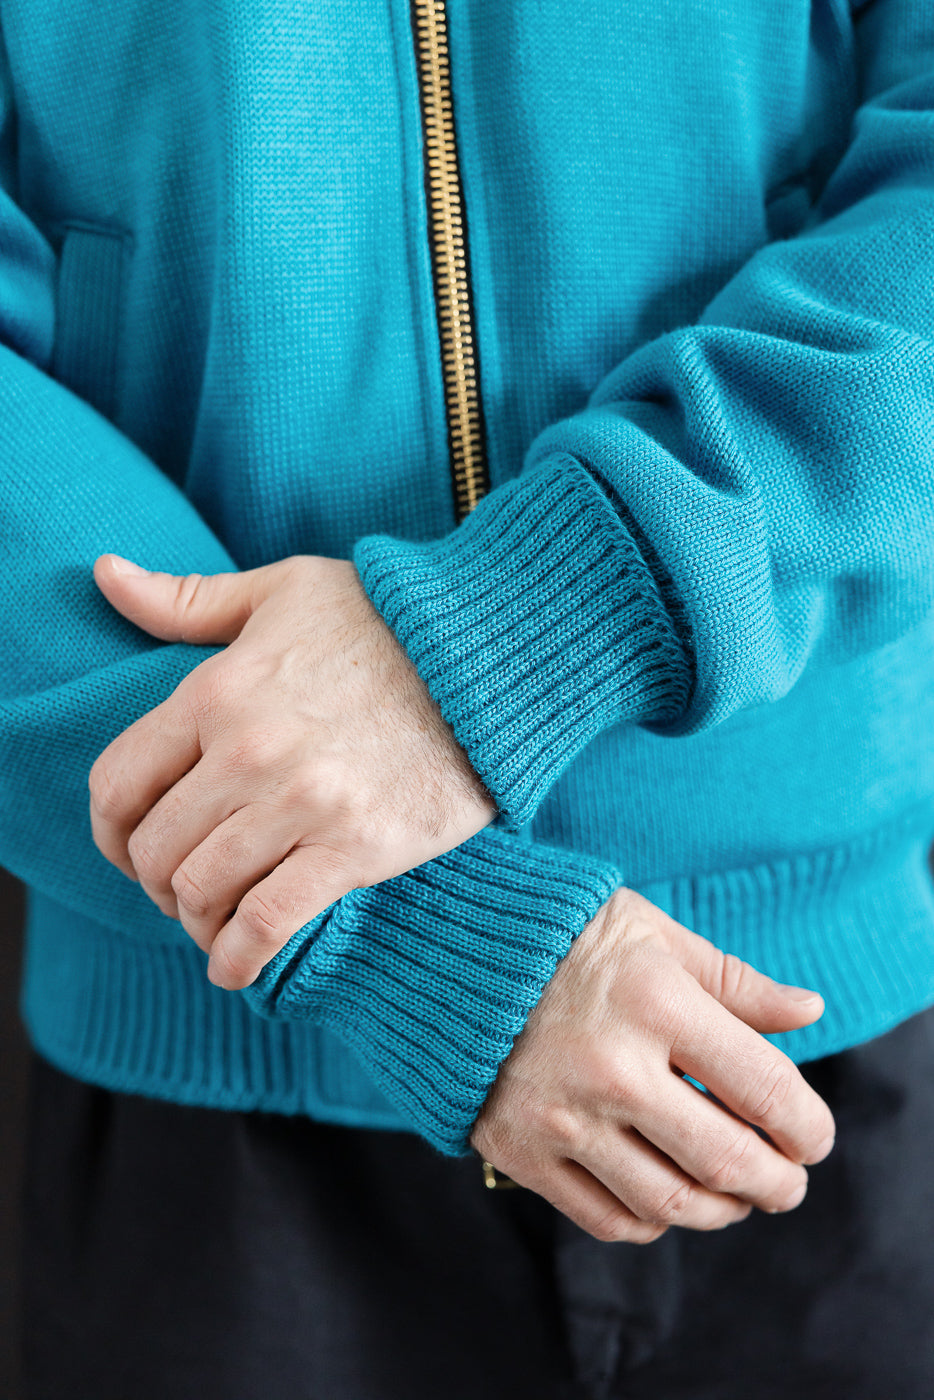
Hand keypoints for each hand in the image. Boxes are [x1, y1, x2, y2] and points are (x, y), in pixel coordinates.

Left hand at [88, 553, 494, 986]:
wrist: (490, 656)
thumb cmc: (386, 618)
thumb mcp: (281, 589)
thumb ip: (187, 598)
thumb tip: (104, 573)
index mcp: (215, 692)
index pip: (118, 783)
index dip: (109, 832)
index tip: (128, 849)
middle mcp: (246, 752)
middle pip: (155, 849)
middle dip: (155, 883)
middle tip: (180, 890)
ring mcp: (300, 804)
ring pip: (202, 891)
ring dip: (196, 921)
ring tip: (214, 922)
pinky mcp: (354, 847)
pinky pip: (269, 922)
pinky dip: (239, 957)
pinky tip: (235, 966)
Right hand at [471, 888, 834, 1241]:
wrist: (446, 950)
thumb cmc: (564, 933)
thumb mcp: (654, 934)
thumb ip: (735, 982)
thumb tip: (810, 1011)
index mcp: (655, 1001)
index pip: (765, 1088)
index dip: (807, 1126)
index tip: (813, 1137)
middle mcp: (611, 1067)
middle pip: (726, 1159)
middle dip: (778, 1183)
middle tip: (790, 1182)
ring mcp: (561, 1116)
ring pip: (670, 1204)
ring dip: (722, 1211)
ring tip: (738, 1197)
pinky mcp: (520, 1150)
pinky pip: (606, 1218)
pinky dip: (652, 1222)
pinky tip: (669, 1200)